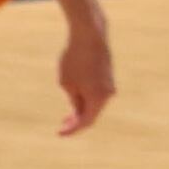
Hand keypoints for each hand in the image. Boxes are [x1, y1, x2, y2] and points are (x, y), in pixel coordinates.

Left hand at [55, 10, 116, 136]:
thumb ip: (73, 100)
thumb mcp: (67, 83)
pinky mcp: (108, 77)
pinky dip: (87, 99)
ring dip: (82, 110)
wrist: (90, 36)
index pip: (85, 122)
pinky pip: (98, 94)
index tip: (59, 133)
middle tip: (62, 125)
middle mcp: (108, 95)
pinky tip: (77, 97)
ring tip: (68, 113)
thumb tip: (79, 110)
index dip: (72, 130)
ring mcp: (110, 86)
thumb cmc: (75, 59)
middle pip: (92, 114)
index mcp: (98, 99)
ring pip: (95, 104)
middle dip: (77, 121)